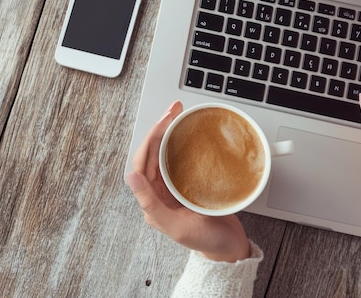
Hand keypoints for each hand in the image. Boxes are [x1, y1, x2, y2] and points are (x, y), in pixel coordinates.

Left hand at [126, 101, 249, 261]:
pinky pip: (181, 158)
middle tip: (173, 110)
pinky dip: (183, 143)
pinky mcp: (189, 184)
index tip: (164, 122)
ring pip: (166, 153)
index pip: (143, 163)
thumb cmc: (205, 241)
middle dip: (161, 129)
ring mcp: (174, 187)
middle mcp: (160, 191)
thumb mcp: (177, 227)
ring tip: (179, 115)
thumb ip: (151, 204)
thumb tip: (130, 177)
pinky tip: (188, 132)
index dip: (151, 140)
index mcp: (152, 200)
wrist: (230, 248)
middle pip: (154, 153)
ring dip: (170, 133)